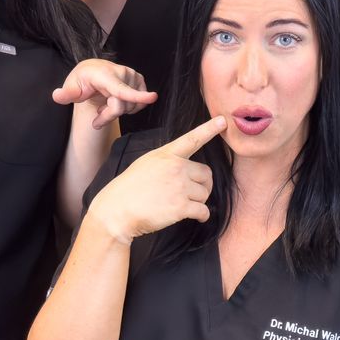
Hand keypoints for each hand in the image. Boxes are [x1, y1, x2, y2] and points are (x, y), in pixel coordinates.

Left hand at [53, 59, 156, 129]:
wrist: (93, 70)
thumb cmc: (82, 80)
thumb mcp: (71, 87)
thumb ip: (66, 94)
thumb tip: (57, 95)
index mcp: (105, 75)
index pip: (120, 89)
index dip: (135, 96)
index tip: (153, 97)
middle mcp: (122, 73)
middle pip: (121, 107)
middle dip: (108, 116)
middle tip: (96, 118)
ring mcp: (133, 76)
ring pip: (130, 107)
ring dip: (117, 112)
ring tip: (105, 105)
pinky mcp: (140, 80)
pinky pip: (138, 104)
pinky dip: (128, 107)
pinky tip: (116, 101)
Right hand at [88, 115, 223, 242]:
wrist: (117, 210)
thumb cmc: (129, 189)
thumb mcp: (145, 164)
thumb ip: (166, 161)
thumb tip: (184, 167)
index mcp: (166, 155)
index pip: (192, 139)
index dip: (209, 129)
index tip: (223, 121)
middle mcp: (175, 167)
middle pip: (206, 174)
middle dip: (203, 185)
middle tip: (192, 193)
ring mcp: (179, 186)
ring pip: (205, 193)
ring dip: (199, 201)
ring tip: (183, 205)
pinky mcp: (181, 207)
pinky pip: (203, 210)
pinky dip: (202, 216)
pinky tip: (195, 217)